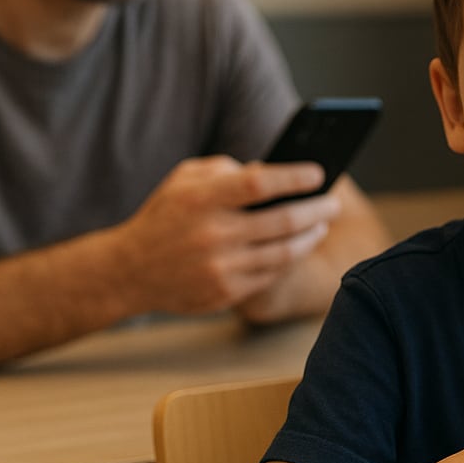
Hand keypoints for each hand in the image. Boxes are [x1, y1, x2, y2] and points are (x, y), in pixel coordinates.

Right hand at [108, 156, 338, 316]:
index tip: (319, 173)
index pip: (259, 183)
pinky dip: (290, 259)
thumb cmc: (166, 215)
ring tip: (322, 224)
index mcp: (201, 199)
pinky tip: (299, 246)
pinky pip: (271, 274)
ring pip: (284, 252)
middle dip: (317, 210)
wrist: (129, 271)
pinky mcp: (225, 292)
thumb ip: (225, 170)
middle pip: (282, 220)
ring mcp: (219, 267)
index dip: (294, 178)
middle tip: (333, 203)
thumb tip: (271, 171)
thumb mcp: (184, 179)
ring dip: (311, 236)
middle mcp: (212, 234)